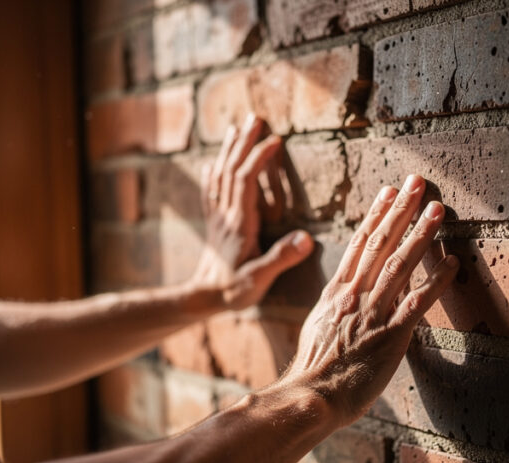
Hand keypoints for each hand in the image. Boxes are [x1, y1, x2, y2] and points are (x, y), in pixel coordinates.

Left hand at [189, 114, 313, 310]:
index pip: (246, 181)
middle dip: (244, 143)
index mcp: (240, 223)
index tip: (274, 140)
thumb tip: (306, 239)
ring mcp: (218, 218)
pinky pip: (212, 192)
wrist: (201, 299)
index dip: (258, 158)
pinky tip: (212, 164)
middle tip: (254, 118)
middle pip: (232, 170)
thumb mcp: (259, 279)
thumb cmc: (231, 291)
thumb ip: (281, 258)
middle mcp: (226, 215)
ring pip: (221, 176)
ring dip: (229, 151)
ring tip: (236, 128)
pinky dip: (213, 174)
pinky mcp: (215, 225)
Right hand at [276, 174, 459, 426]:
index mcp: (336, 293)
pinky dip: (436, 280)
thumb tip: (343, 297)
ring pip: (399, 265)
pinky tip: (453, 262)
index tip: (388, 192)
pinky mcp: (391, 336)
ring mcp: (373, 314)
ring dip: (420, 235)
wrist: (310, 397)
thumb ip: (333, 308)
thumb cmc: (313, 372)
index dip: (375, 215)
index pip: (358, 244)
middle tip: (417, 183)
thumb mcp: (317, 329)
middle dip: (400, 210)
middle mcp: (354, 296)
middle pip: (379, 244)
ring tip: (437, 209)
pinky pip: (417, 302)